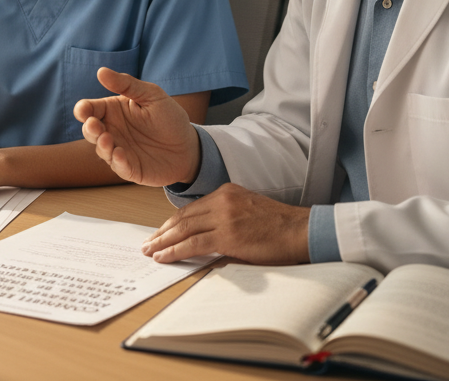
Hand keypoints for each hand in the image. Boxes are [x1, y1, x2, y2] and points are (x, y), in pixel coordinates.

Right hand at [75, 67, 198, 186]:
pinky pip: (118, 167)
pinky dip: (117, 162)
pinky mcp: (129, 168)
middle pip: (90, 130)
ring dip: (102, 146)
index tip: (84, 110)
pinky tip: (120, 155)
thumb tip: (101, 71)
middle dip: (89, 129)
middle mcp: (112, 131)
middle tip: (94, 126)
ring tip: (107, 140)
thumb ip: (127, 84)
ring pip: (101, 150)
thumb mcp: (151, 95)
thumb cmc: (169, 117)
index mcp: (113, 111)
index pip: (90, 109)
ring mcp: (118, 150)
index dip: (83, 110)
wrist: (189, 146)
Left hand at [142, 184, 309, 264]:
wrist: (300, 230)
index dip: (172, 222)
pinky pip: (193, 245)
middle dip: (162, 232)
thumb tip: (205, 235)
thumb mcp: (248, 210)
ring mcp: (224, 217)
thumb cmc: (279, 225)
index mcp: (226, 192)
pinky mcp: (228, 236)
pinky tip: (164, 257)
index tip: (160, 232)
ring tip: (150, 251)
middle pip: (183, 218)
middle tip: (147, 243)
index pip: (190, 208)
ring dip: (163, 242)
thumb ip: (226, 216)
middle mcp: (222, 200)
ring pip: (184, 230)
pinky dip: (175, 252)